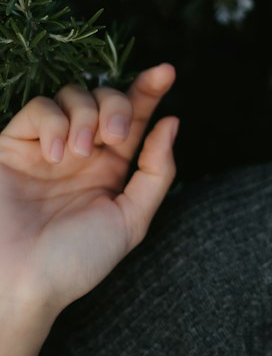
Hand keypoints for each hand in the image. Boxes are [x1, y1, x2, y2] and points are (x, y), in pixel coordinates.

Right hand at [0, 64, 178, 324]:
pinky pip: (39, 109)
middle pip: (107, 98)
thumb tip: (172, 123)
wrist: (18, 283)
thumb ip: (155, 172)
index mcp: (111, 169)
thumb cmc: (75, 262)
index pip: (135, 118)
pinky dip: (53, 122)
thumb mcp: (131, 221)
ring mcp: (47, 147)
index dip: (150, 90)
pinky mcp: (13, 145)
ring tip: (79, 152)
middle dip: (118, 105)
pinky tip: (54, 155)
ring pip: (73, 95)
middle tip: (113, 136)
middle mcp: (81, 153)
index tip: (167, 72)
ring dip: (86, 114)